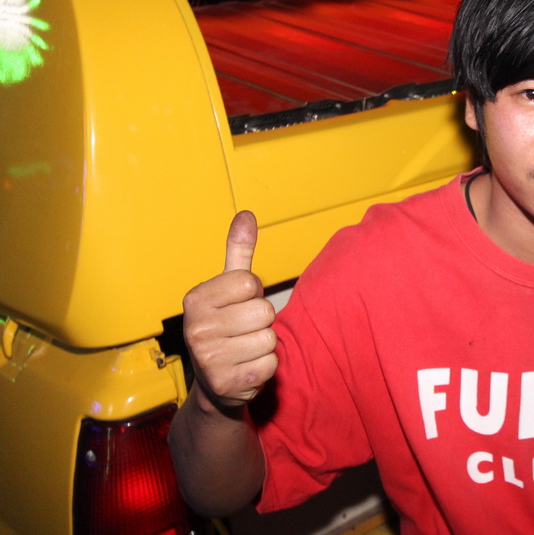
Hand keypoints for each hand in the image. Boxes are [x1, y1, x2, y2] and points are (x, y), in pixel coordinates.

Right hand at [183, 211, 277, 412]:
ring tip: (244, 349)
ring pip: (269, 338)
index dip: (253, 293)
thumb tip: (246, 215)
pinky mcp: (228, 384)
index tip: (239, 305)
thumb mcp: (228, 288)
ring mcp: (209, 359)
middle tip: (243, 330)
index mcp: (195, 300)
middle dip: (261, 320)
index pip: (249, 283)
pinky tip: (247, 367)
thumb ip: (238, 252)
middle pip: (263, 311)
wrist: (216, 384)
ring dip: (264, 344)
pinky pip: (271, 364)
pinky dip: (266, 366)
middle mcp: (196, 329)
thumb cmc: (226, 326)